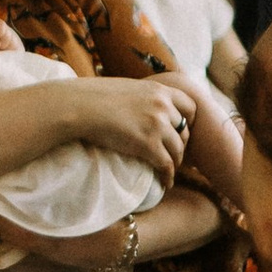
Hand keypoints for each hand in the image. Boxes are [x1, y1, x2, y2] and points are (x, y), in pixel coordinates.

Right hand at [73, 73, 193, 182]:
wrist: (80, 105)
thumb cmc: (94, 96)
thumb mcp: (127, 88)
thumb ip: (142, 96)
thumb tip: (141, 105)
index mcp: (159, 90)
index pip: (190, 106)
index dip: (189, 121)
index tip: (182, 131)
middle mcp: (163, 106)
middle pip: (185, 131)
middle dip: (181, 144)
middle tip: (174, 154)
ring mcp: (158, 126)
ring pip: (178, 150)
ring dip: (175, 162)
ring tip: (168, 171)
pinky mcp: (148, 145)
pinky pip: (166, 165)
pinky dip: (168, 176)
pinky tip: (165, 183)